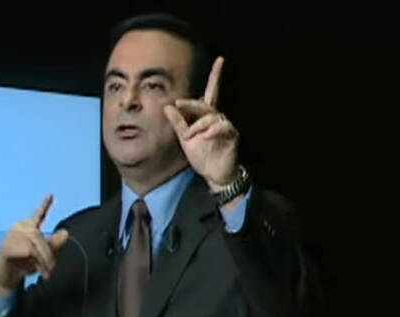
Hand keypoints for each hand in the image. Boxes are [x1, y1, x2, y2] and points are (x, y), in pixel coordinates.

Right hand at [0, 193, 69, 296]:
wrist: (8, 279)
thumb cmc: (24, 264)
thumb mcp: (42, 256)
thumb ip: (54, 244)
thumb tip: (66, 233)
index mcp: (28, 227)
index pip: (38, 214)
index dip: (44, 204)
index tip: (51, 194)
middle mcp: (18, 228)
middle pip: (40, 238)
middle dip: (48, 256)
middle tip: (50, 271)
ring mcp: (10, 236)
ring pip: (33, 246)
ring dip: (41, 261)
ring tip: (43, 272)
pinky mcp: (5, 247)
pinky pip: (25, 250)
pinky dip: (31, 260)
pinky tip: (30, 267)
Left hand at [163, 56, 239, 189]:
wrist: (213, 174)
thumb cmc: (201, 156)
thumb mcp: (185, 138)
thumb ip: (178, 123)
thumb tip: (168, 106)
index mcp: (205, 116)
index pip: (211, 92)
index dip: (216, 76)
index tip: (220, 60)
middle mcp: (217, 117)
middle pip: (206, 103)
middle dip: (191, 104)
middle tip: (179, 104)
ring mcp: (225, 125)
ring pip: (211, 116)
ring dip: (197, 125)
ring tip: (189, 136)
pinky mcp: (232, 135)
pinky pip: (222, 127)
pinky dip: (211, 130)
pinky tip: (203, 136)